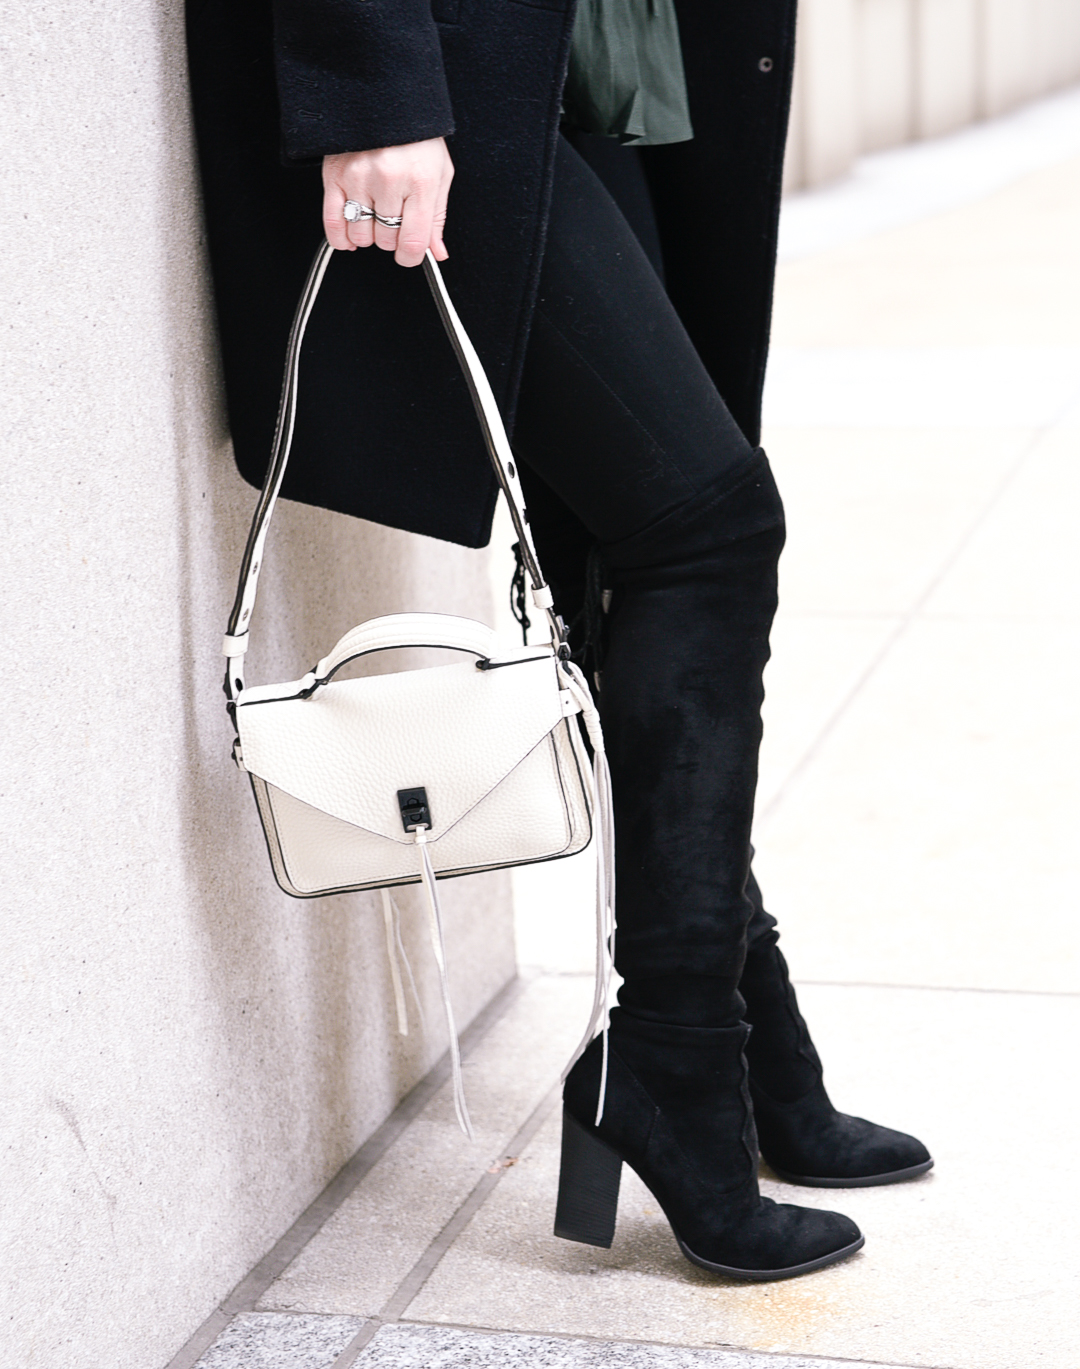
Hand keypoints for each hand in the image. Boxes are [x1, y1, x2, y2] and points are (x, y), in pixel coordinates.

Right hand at [323, 138, 453, 267]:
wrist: (385, 98)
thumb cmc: (416, 137)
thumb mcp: (439, 174)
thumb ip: (436, 217)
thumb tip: (436, 252)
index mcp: (419, 182)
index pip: (412, 242)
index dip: (411, 257)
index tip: (409, 255)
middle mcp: (388, 181)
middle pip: (386, 240)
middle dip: (392, 238)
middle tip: (394, 219)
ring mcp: (359, 178)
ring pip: (362, 236)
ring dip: (369, 235)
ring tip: (375, 216)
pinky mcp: (336, 176)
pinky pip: (334, 222)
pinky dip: (341, 238)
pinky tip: (351, 236)